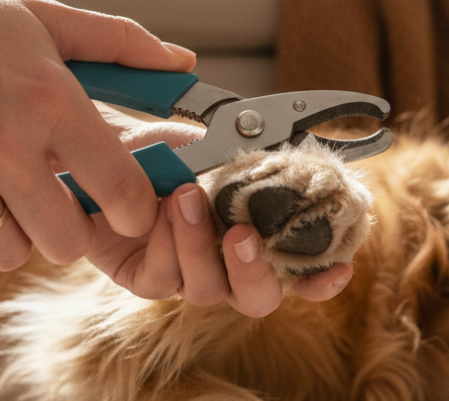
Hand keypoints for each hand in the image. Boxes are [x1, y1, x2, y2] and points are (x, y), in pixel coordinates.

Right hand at [0, 0, 194, 270]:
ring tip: (1, 188)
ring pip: (12, 252)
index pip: (120, 189)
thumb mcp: (44, 21)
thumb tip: (183, 63)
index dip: (133, 210)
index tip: (127, 210)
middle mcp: (4, 145)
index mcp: (50, 99)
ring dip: (15, 231)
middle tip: (55, 197)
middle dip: (69, 225)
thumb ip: (121, 44)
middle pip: (68, 240)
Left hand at [88, 107, 354, 316]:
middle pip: (259, 300)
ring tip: (185, 196)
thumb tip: (293, 167)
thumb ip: (254, 165)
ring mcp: (186, 279)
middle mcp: (226, 268)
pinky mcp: (144, 281)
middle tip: (241, 234)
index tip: (339, 268)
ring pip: (206, 290)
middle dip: (254, 271)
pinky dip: (163, 244)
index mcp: (256, 240)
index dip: (322, 281)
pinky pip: (161, 280)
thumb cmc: (168, 149)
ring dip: (198, 244)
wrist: (108, 148)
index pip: (301, 275)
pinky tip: (157, 210)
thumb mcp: (216, 148)